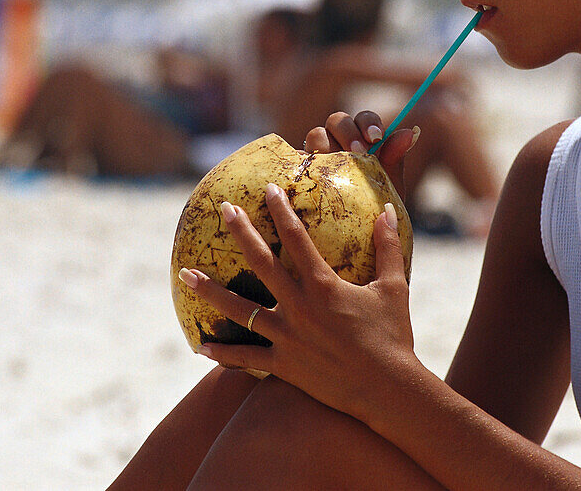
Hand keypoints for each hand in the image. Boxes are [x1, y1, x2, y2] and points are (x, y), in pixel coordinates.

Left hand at [177, 183, 420, 421]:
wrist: (387, 391)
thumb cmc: (394, 337)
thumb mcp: (395, 287)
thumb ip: (389, 246)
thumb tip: (387, 209)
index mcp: (324, 285)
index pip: (297, 238)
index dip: (282, 211)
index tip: (269, 188)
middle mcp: (299, 307)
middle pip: (261, 263)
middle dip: (241, 233)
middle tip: (223, 209)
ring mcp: (287, 337)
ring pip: (240, 310)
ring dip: (211, 291)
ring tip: (185, 274)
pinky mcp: (283, 366)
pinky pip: (246, 358)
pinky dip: (223, 353)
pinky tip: (200, 346)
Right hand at [304, 110, 418, 201]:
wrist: (357, 234)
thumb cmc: (374, 206)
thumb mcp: (389, 184)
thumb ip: (395, 158)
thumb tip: (411, 132)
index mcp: (362, 138)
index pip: (364, 118)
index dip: (368, 123)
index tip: (376, 138)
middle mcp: (338, 140)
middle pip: (337, 120)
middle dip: (348, 133)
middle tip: (358, 153)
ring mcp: (316, 154)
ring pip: (316, 135)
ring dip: (326, 146)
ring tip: (336, 168)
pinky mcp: (299, 170)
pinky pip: (296, 159)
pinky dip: (302, 162)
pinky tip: (311, 177)